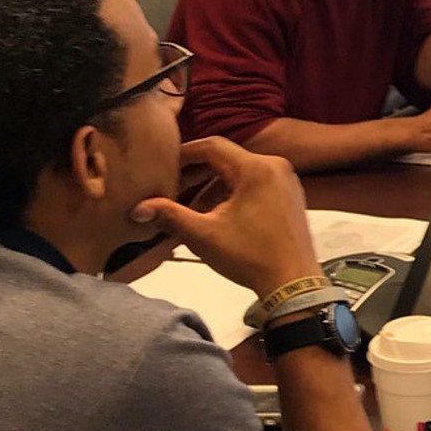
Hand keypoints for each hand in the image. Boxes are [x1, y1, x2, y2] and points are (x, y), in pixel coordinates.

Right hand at [131, 137, 320, 297]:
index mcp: (256, 168)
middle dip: (196, 173)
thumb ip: (169, 216)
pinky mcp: (290, 195)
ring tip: (189, 205)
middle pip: (227, 158)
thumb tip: (137, 209)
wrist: (293, 283)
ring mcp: (287, 180)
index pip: (212, 146)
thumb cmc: (250, 257)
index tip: (164, 165)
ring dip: (214, 184)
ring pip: (241, 171)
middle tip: (172, 189)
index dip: (184, 154)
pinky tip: (216, 212)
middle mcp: (276, 166)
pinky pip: (256, 182)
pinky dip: (233, 191)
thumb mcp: (203, 235)